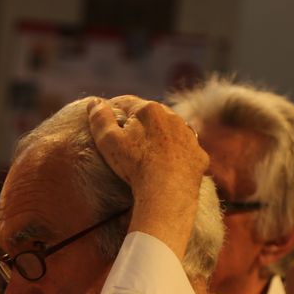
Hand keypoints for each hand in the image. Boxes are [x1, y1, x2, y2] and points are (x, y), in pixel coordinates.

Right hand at [87, 95, 207, 258]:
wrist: (167, 192)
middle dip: (138, 120)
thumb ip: (100, 118)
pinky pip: (185, 150)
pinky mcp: (199, 155)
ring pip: (171, 130)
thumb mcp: (108, 141)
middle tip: (126, 134)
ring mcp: (188, 136)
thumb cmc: (135, 165)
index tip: (105, 116)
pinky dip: (176, 153)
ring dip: (160, 135)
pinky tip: (168, 164)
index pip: (126, 102)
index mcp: (149, 110)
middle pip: (151, 114)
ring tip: (149, 149)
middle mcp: (172, 117)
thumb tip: (94, 102)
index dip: (113, 108)